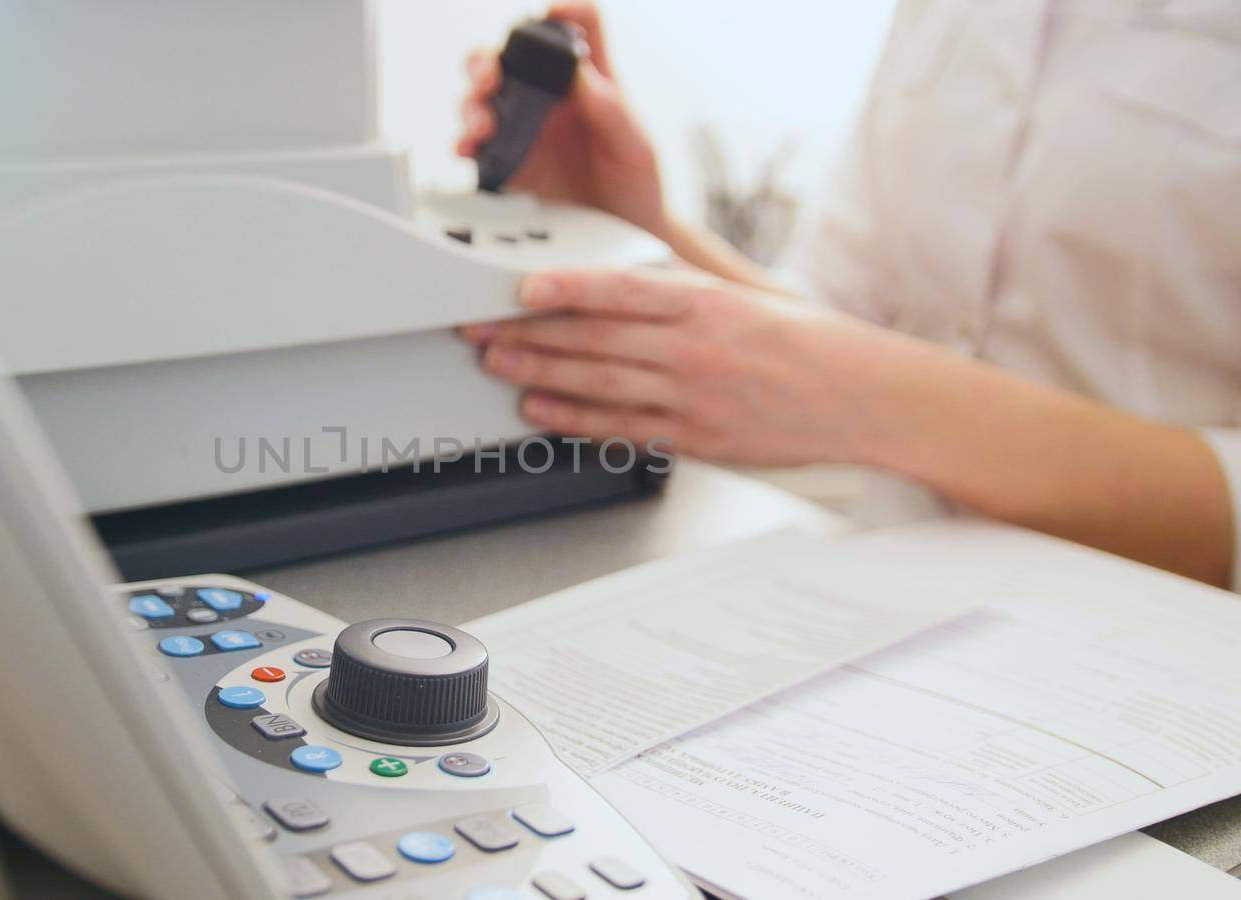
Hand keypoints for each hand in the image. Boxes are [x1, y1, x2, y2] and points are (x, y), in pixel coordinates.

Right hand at [456, 2, 667, 235]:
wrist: (627, 242)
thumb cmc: (638, 190)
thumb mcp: (637, 148)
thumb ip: (613, 110)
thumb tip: (580, 74)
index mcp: (591, 83)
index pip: (579, 26)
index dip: (563, 12)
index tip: (549, 17)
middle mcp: (553, 101)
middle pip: (511, 58)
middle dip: (490, 60)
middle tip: (491, 78)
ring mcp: (526, 132)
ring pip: (484, 99)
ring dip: (473, 104)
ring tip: (482, 125)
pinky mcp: (509, 167)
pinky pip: (477, 148)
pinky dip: (465, 144)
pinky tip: (470, 149)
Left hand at [461, 268, 924, 467]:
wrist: (865, 396)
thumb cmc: (807, 343)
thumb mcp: (746, 296)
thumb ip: (679, 295)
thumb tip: (609, 288)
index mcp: (709, 303)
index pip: (620, 290)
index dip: (564, 289)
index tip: (520, 289)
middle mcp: (698, 348)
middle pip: (596, 339)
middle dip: (530, 334)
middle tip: (482, 328)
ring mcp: (696, 397)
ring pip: (602, 384)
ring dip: (541, 376)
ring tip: (499, 366)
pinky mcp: (699, 439)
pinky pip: (626, 429)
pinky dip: (578, 422)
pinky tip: (544, 413)